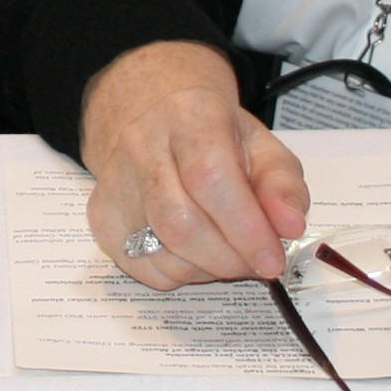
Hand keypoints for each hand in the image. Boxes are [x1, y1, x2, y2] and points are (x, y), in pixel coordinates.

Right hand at [79, 39, 308, 288]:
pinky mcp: (101, 215)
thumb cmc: (215, 137)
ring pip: (160, 251)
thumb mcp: (262, 147)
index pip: (210, 177)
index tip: (272, 260)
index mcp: (189, 116)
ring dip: (208, 269)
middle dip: (228, 258)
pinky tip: (198, 254)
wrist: (156, 117)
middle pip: (180, 221)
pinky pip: (143, 268)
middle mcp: (141, 144)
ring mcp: (114, 181)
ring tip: (230, 254)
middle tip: (256, 264)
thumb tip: (290, 226)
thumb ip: (283, 185)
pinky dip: (181, 274)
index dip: (245, 228)